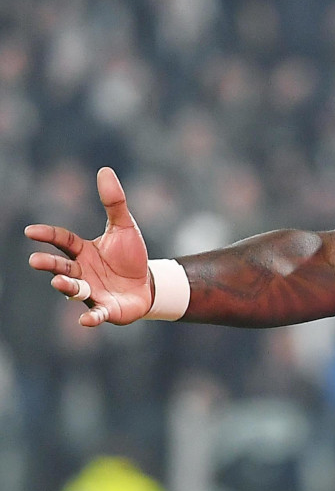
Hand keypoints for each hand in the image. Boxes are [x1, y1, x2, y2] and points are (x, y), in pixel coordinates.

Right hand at [26, 167, 152, 326]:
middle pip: (62, 266)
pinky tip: (86, 320)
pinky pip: (97, 313)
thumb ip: (114, 202)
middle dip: (50, 264)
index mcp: (83, 251)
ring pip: (75, 289)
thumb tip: (105, 170)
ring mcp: (92, 291)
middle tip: (35, 260)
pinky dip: (91, 317)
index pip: (63, 240)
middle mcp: (82, 272)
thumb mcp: (124, 226)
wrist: (148, 284)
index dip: (48, 235)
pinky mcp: (106, 309)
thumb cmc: (130, 256)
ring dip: (67, 286)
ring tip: (60, 282)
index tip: (30, 231)